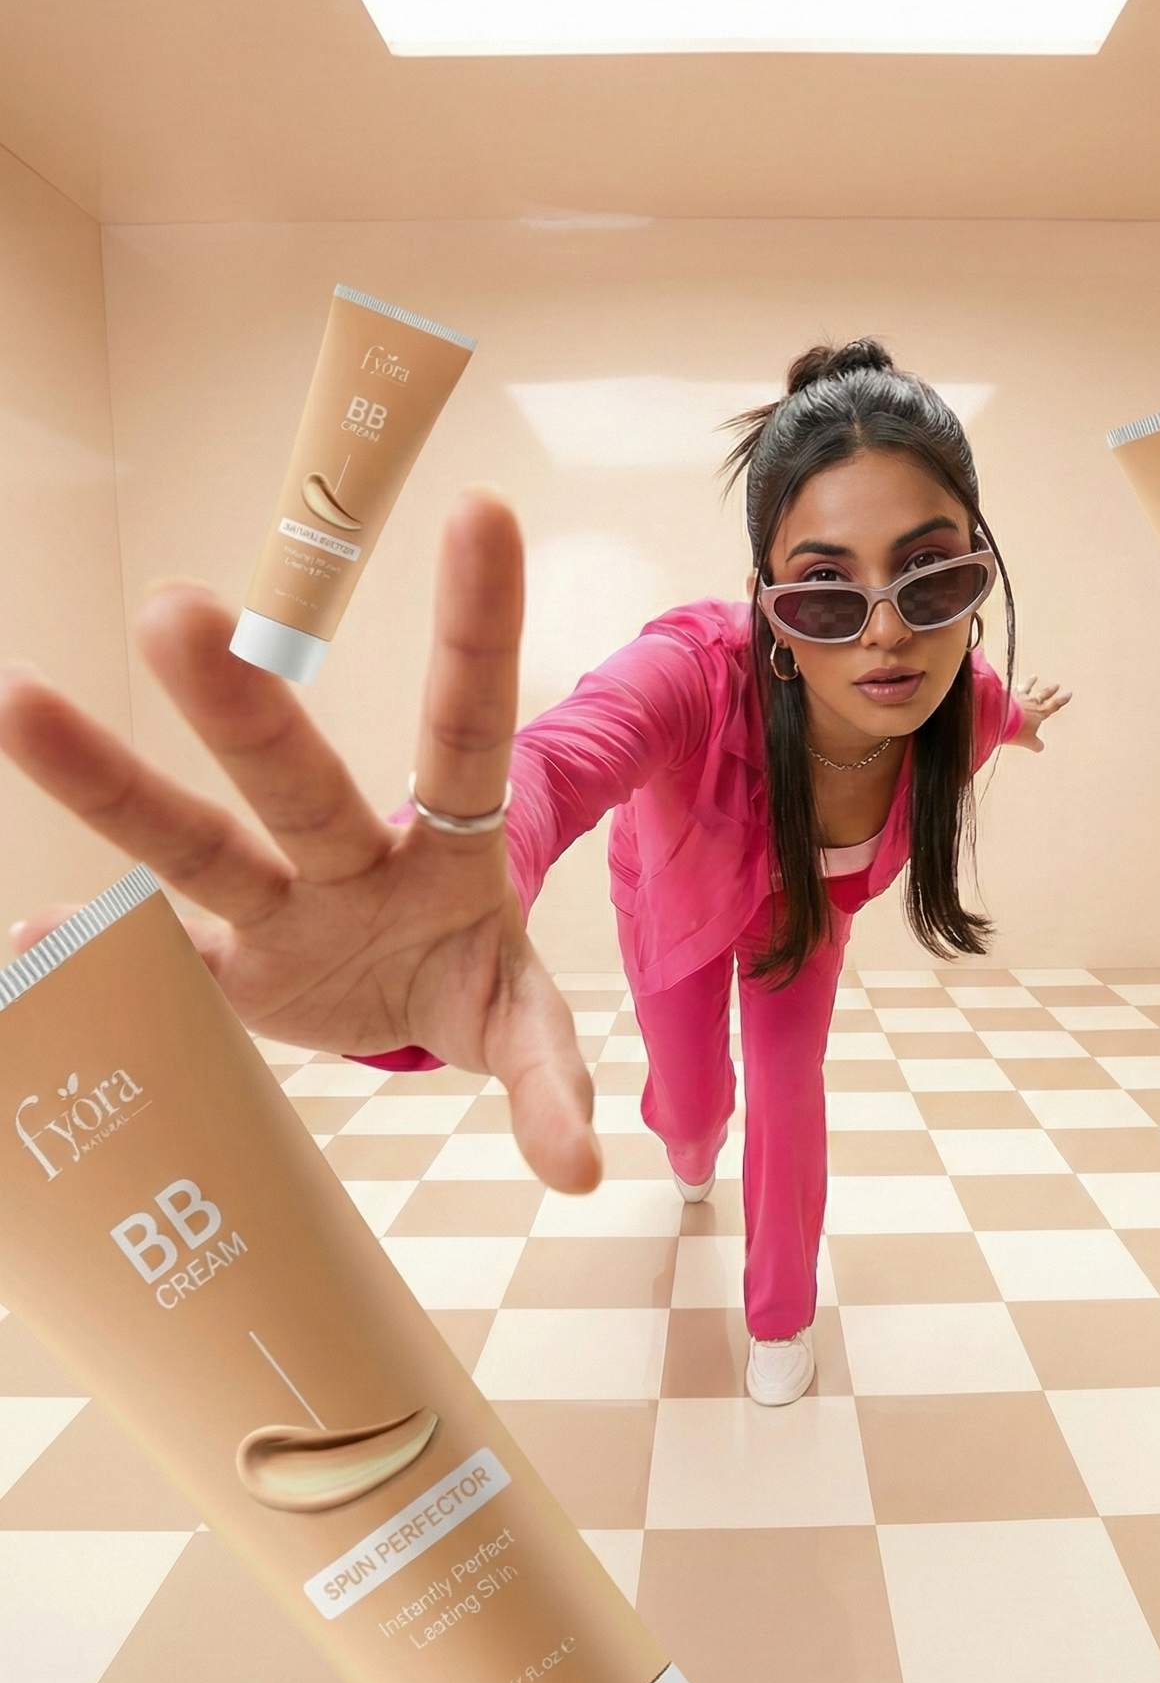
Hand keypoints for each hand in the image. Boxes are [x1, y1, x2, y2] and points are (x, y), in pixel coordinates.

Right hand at [0, 491, 601, 1193]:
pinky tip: (22, 942)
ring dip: (113, 786)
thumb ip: (553, 1077)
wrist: (408, 1010)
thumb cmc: (472, 977)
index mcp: (450, 849)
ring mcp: (277, 909)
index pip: (469, 726)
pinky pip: (155, 964)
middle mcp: (351, 858)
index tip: (484, 510)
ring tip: (20, 702)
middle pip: (298, 779)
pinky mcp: (226, 971)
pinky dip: (84, 958)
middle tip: (178, 610)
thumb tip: (581, 1173)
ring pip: (196, 844)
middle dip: (245, 706)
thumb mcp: (521, 1023)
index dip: (478, 626)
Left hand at [1010, 673, 1071, 751]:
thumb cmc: (1016, 730)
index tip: (1068, 693)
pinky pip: (1013, 689)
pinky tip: (1011, 683)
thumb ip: (1035, 744)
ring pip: (1027, 688)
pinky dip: (1014, 686)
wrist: (1000, 718)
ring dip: (1031, 683)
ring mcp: (1019, 697)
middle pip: (1043, 695)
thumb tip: (1041, 747)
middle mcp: (1031, 702)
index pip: (1054, 705)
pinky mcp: (1007, 695)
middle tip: (1056, 685)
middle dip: (1050, 690)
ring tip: (1034, 677)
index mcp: (1039, 713)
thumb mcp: (1028, 741)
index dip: (1062, 700)